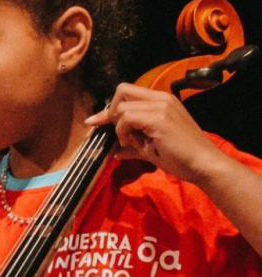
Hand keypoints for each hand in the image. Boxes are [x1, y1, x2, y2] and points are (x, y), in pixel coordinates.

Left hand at [85, 83, 229, 185]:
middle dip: (109, 111)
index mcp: (161, 101)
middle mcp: (161, 98)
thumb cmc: (180, 157)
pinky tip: (131, 143)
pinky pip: (127, 118)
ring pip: (122, 106)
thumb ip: (132, 146)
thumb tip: (115, 151)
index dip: (109, 108)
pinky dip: (123, 131)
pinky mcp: (159, 118)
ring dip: (118, 126)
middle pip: (122, 90)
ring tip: (129, 142)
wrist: (203, 164)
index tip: (94, 122)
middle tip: (115, 132)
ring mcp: (161, 106)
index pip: (127, 93)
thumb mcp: (151, 149)